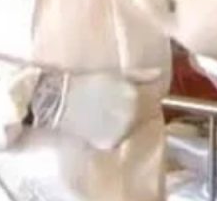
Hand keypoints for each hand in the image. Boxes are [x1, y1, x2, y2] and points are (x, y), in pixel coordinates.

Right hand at [30, 72, 159, 149]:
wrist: (57, 101)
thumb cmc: (82, 83)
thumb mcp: (113, 74)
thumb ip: (140, 75)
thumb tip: (159, 73)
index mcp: (135, 95)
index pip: (154, 97)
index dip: (149, 94)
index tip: (138, 92)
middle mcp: (132, 114)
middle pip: (143, 113)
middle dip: (134, 109)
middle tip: (112, 102)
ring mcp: (121, 130)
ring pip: (129, 127)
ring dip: (122, 122)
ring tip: (102, 112)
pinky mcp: (108, 142)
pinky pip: (115, 139)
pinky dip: (109, 134)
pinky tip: (96, 124)